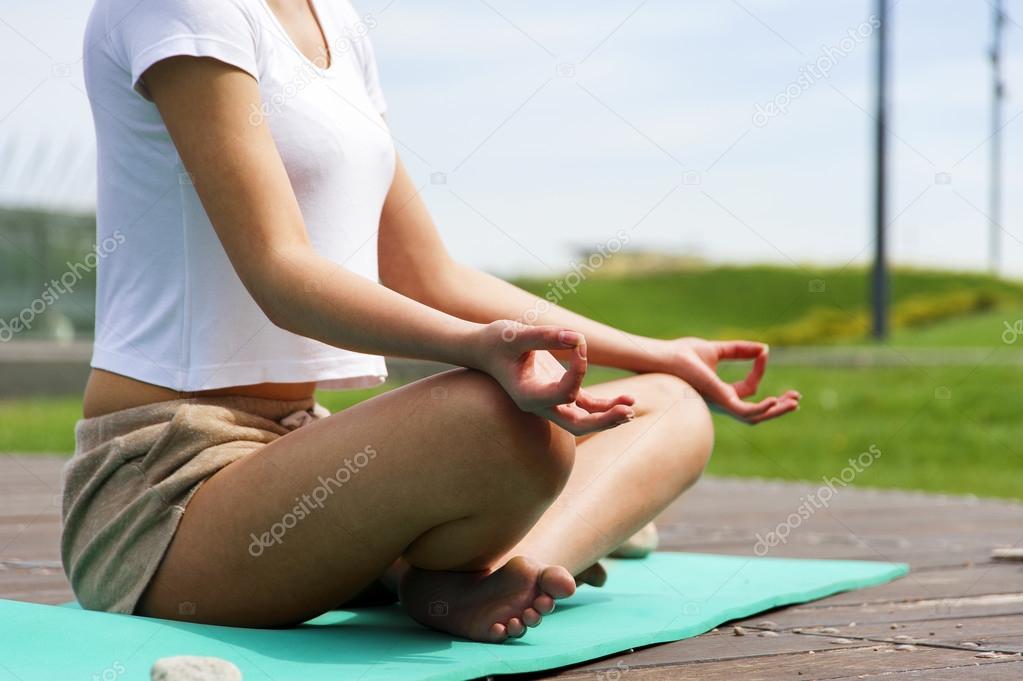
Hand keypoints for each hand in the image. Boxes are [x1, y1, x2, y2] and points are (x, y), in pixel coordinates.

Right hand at [475, 321, 635, 435]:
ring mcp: (551, 402)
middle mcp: (540, 405)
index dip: (579, 369)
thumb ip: (545, 336)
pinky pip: (586, 406)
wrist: (484, 348)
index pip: (565, 393)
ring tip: (631, 407)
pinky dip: (605, 406)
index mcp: (528, 396)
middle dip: (603, 421)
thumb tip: (578, 338)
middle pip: (577, 425)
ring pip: (584, 419)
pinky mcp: (559, 393)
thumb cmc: (496, 341)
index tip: (578, 341)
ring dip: (608, 415)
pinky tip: (627, 400)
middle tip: (626, 411)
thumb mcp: (515, 334)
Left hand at [663, 337, 799, 424]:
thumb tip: (763, 348)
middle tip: (796, 398)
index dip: (759, 370)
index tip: (763, 352)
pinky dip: (762, 408)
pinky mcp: (720, 401)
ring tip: (794, 401)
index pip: (749, 388)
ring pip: (755, 416)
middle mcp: (722, 403)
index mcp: (721, 392)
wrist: (664, 357)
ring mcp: (721, 405)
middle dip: (778, 407)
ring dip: (776, 410)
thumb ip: (739, 350)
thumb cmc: (681, 354)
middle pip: (756, 411)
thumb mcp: (717, 350)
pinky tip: (774, 400)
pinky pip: (745, 411)